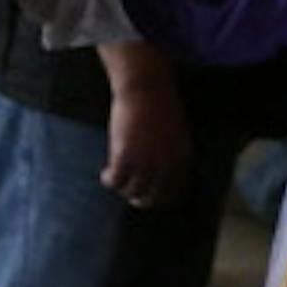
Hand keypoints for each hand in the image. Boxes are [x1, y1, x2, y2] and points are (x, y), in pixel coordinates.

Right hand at [102, 72, 190, 208]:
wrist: (146, 88)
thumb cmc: (159, 104)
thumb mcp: (176, 133)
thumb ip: (170, 154)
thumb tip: (159, 170)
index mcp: (181, 161)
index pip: (172, 192)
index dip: (158, 196)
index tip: (149, 194)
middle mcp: (165, 167)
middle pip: (151, 197)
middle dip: (140, 198)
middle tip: (131, 196)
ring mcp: (145, 164)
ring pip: (131, 191)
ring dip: (122, 189)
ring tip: (115, 180)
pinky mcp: (124, 158)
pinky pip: (115, 180)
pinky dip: (109, 181)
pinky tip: (105, 175)